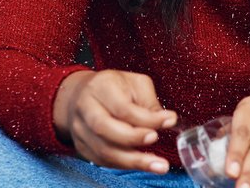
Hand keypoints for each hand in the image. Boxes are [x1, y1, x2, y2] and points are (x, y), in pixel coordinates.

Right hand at [52, 70, 177, 173]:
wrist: (81, 95)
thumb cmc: (114, 88)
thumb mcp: (136, 84)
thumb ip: (150, 104)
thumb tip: (169, 121)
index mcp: (100, 87)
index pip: (122, 107)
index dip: (146, 118)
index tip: (168, 121)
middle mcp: (85, 108)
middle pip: (105, 128)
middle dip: (134, 138)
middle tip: (156, 139)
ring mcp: (80, 129)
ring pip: (103, 150)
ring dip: (133, 160)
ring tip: (158, 165)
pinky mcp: (82, 146)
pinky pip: (102, 160)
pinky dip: (124, 165)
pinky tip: (142, 164)